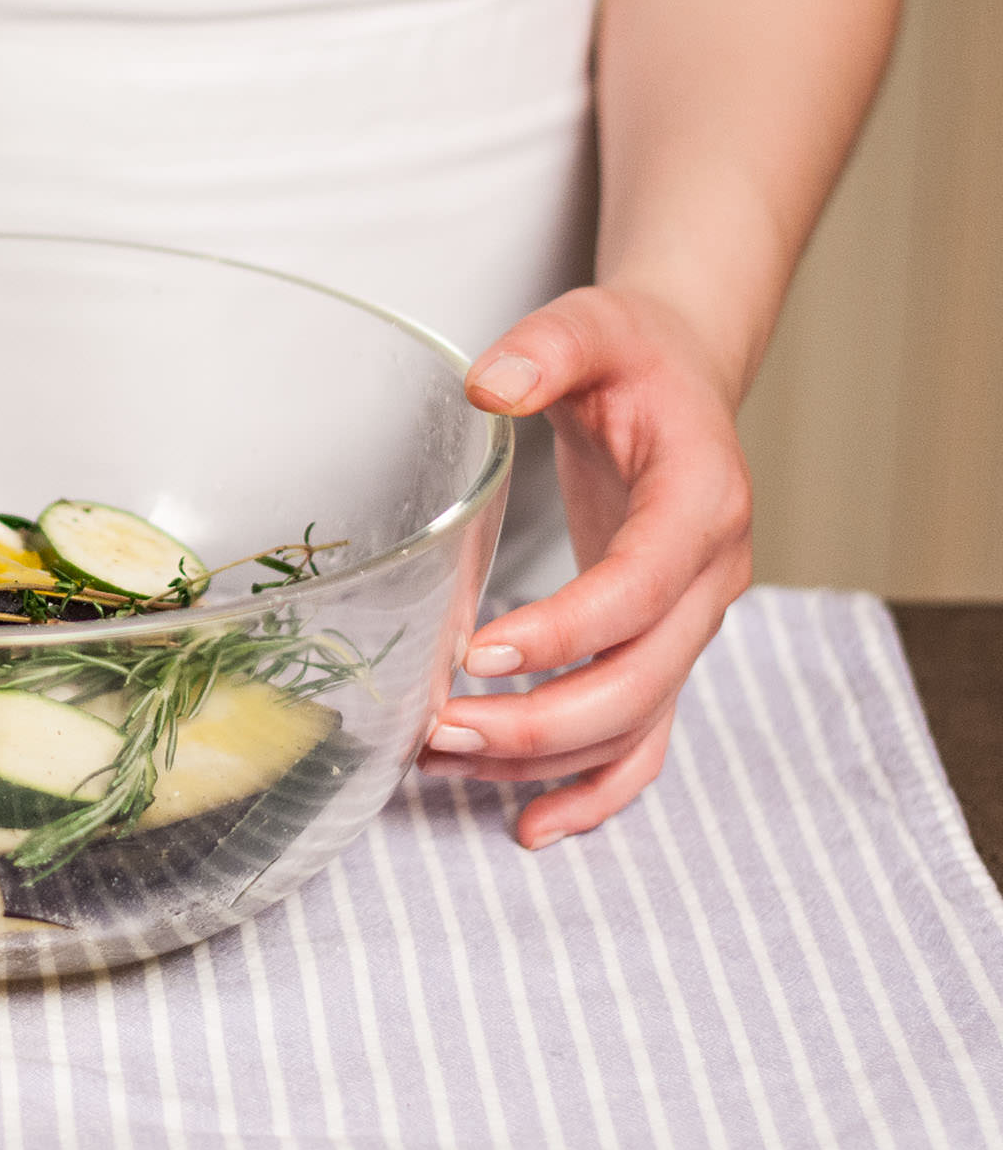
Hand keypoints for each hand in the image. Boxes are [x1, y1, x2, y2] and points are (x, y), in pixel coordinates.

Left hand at [417, 285, 753, 846]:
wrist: (678, 380)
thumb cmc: (631, 358)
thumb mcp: (591, 324)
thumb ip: (544, 350)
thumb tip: (487, 386)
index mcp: (700, 502)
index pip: (639, 589)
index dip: (567, 632)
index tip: (480, 653)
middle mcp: (709, 579)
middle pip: (640, 681)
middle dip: (540, 721)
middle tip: (440, 728)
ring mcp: (690, 625)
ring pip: (634, 726)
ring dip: (544, 762)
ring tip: (442, 761)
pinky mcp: (660, 651)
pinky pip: (642, 744)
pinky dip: (593, 794)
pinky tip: (526, 825)